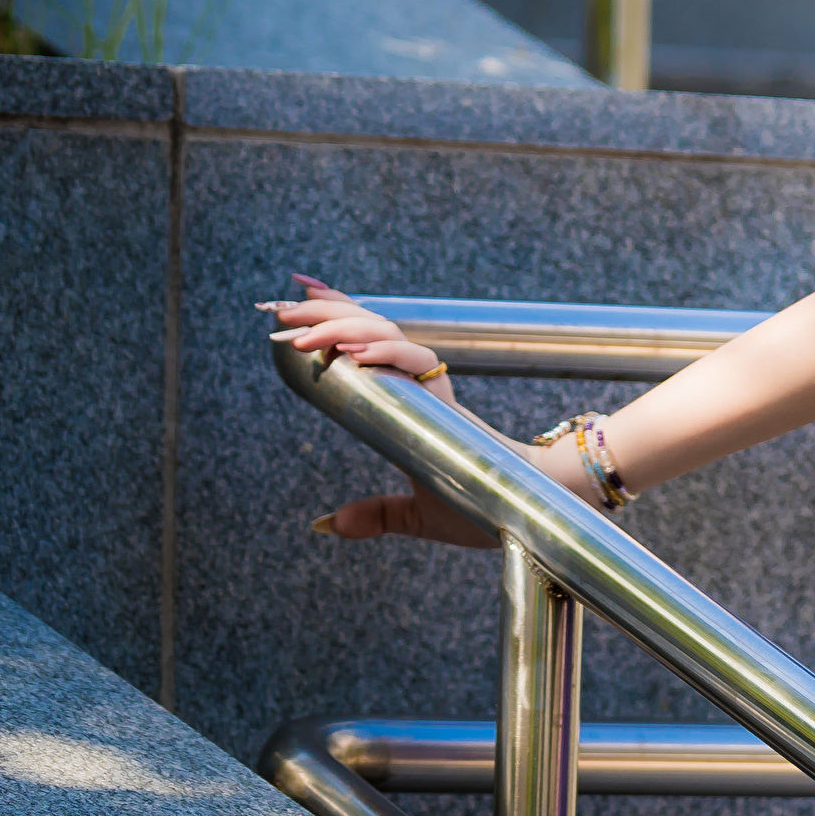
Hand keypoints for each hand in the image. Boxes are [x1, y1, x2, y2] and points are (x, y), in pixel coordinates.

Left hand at [271, 277, 503, 547]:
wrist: (533, 511)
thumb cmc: (484, 508)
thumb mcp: (416, 515)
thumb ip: (375, 515)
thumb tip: (323, 523)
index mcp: (411, 399)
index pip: (371, 342)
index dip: (340, 313)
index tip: (302, 291)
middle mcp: (422, 386)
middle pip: (374, 327)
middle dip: (327, 311)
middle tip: (281, 305)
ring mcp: (435, 390)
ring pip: (389, 336)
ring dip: (344, 328)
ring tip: (302, 332)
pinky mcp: (448, 401)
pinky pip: (416, 364)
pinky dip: (386, 353)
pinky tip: (352, 353)